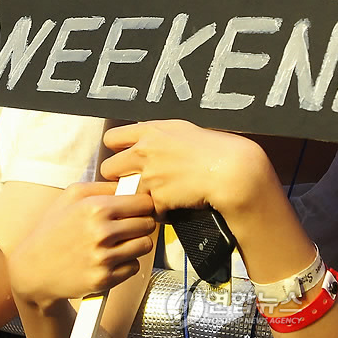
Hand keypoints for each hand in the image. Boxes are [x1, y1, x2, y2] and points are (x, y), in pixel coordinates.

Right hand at [9, 181, 155, 303]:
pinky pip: (134, 266)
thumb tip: (132, 184)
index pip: (144, 202)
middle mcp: (101, 232)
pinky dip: (127, 263)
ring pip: (145, 245)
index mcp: (96, 207)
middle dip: (142, 223)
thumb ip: (104, 186)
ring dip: (137, 243)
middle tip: (131, 225)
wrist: (33, 269)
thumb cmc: (55, 227)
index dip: (144, 204)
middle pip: (148, 224)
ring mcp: (103, 258)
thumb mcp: (72, 195)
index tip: (139, 207)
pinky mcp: (103, 279)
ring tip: (122, 241)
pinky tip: (112, 258)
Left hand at [101, 120, 266, 217]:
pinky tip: (174, 202)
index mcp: (149, 131)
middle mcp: (143, 152)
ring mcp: (148, 177)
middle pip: (108, 168)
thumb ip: (158, 134)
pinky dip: (159, 209)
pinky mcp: (158, 200)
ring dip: (136, 195)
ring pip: (124, 192)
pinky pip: (150, 208)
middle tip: (133, 179)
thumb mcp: (182, 129)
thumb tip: (145, 138)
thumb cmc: (212, 147)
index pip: (111, 138)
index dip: (115, 149)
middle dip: (118, 175)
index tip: (122, 155)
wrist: (229, 170)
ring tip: (155, 193)